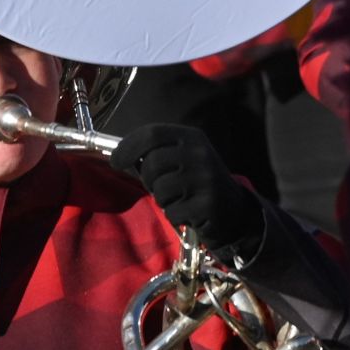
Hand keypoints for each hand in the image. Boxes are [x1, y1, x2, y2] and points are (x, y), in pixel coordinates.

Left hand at [112, 123, 262, 248]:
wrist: (234, 210)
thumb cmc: (197, 182)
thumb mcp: (182, 158)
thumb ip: (156, 152)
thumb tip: (119, 156)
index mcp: (192, 137)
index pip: (152, 133)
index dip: (129, 146)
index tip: (115, 161)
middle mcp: (200, 153)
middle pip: (152, 163)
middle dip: (147, 179)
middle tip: (158, 187)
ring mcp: (206, 178)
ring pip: (160, 189)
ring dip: (162, 199)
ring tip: (178, 199)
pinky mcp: (209, 204)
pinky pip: (172, 211)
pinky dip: (174, 216)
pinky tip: (188, 212)